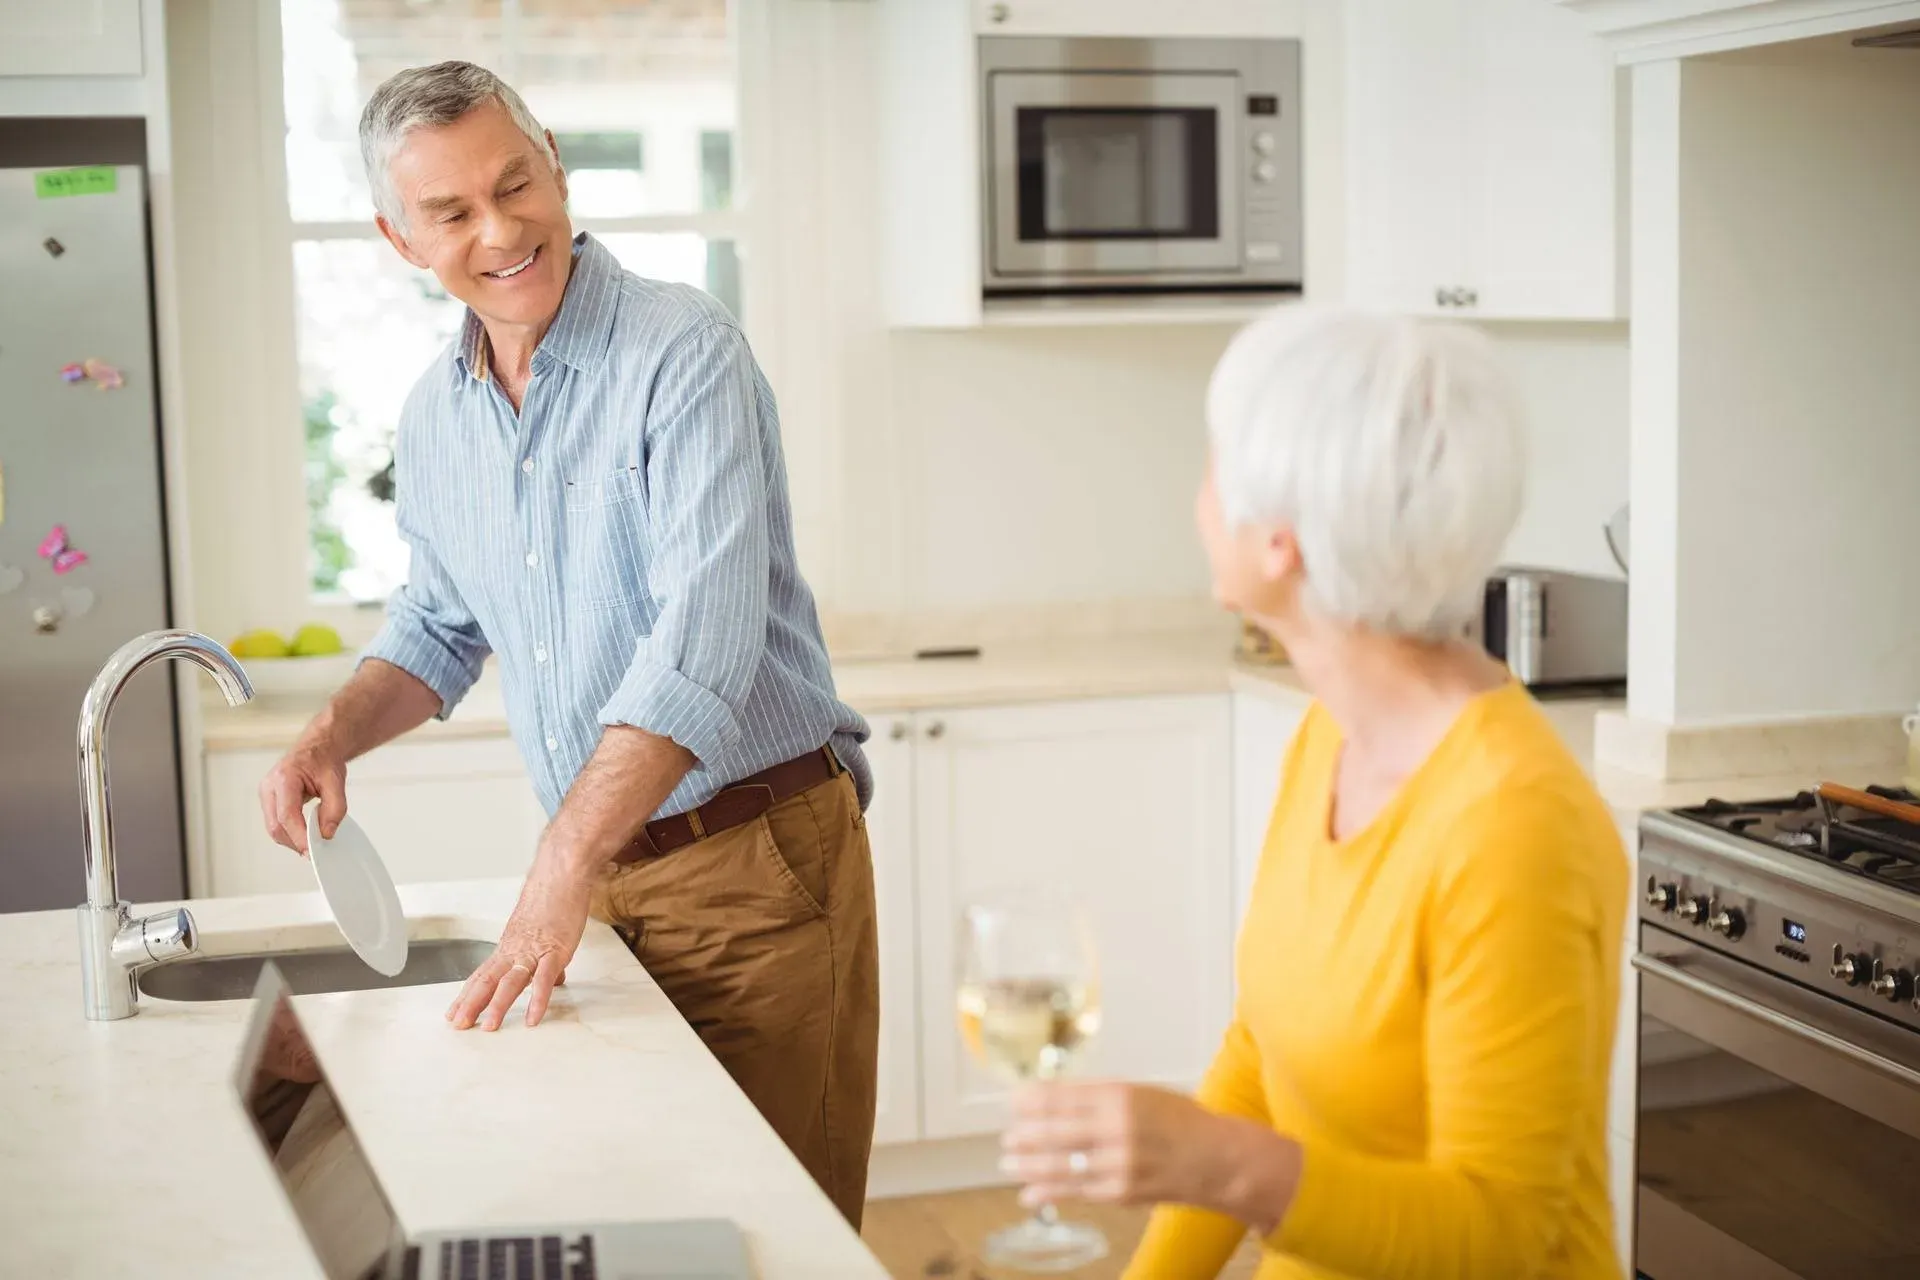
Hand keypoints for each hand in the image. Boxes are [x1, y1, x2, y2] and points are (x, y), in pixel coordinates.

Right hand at [259, 744, 347, 854]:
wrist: (317, 749)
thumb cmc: (323, 760)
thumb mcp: (336, 781)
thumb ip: (335, 808)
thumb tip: (326, 833)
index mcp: (284, 778)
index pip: (287, 815)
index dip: (298, 836)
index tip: (312, 850)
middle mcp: (269, 786)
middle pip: (276, 825)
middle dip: (294, 842)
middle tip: (314, 854)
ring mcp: (266, 794)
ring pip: (274, 827)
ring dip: (291, 840)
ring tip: (311, 846)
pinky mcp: (269, 801)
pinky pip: (276, 823)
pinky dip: (290, 833)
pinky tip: (303, 837)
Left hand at [446, 849, 591, 1030]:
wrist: (562, 874)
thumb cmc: (554, 898)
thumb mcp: (544, 930)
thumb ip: (545, 958)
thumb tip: (553, 979)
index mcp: (510, 945)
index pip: (483, 974)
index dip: (468, 995)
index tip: (454, 1012)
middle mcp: (516, 949)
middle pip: (488, 980)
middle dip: (471, 1004)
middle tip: (458, 1025)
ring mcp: (534, 950)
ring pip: (511, 982)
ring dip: (498, 1006)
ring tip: (489, 1027)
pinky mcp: (555, 950)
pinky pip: (544, 979)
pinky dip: (537, 1000)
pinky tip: (532, 1018)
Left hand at [1001, 1081, 1297, 1232]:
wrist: (1217, 1158)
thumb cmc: (1178, 1121)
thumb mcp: (1140, 1093)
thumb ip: (1099, 1098)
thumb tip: (1052, 1100)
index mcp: (1121, 1095)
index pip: (1063, 1097)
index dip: (1032, 1101)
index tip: (1013, 1101)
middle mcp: (1118, 1127)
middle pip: (1057, 1131)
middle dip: (1025, 1135)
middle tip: (1007, 1137)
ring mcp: (1120, 1163)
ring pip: (1062, 1165)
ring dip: (1029, 1165)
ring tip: (1008, 1163)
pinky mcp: (1122, 1192)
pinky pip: (1077, 1191)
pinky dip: (1048, 1192)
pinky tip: (1029, 1193)